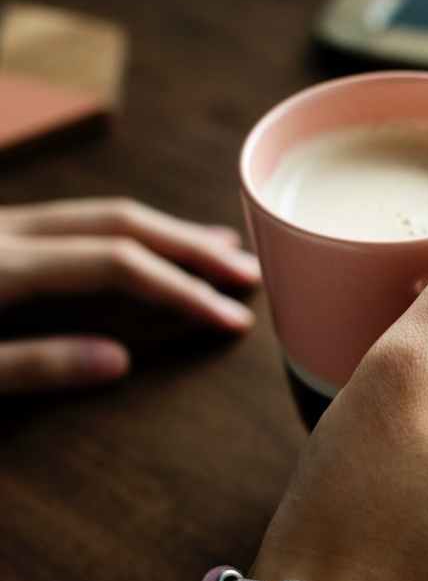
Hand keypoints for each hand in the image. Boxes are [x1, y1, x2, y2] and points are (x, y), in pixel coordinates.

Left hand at [0, 197, 260, 392]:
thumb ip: (31, 365)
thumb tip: (120, 362)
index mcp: (0, 265)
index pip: (117, 264)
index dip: (181, 289)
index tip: (231, 317)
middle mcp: (5, 229)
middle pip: (120, 223)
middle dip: (192, 248)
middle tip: (250, 271)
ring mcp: (0, 225)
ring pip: (100, 215)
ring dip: (167, 233)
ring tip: (222, 249)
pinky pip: (76, 221)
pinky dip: (126, 232)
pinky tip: (151, 244)